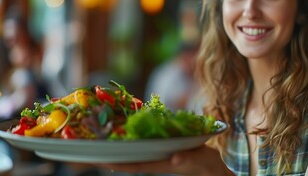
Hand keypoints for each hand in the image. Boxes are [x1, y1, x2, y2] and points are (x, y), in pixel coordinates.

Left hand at [96, 145, 234, 175]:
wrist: (214, 170)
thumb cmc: (209, 167)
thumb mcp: (201, 160)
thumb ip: (188, 159)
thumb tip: (175, 159)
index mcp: (164, 164)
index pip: (136, 165)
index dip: (118, 162)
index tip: (101, 159)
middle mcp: (159, 160)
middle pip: (131, 160)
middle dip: (113, 156)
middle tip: (94, 149)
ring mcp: (161, 156)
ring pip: (137, 153)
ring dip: (122, 148)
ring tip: (105, 141)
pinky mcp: (167, 150)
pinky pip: (146, 147)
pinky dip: (135, 142)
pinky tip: (128, 136)